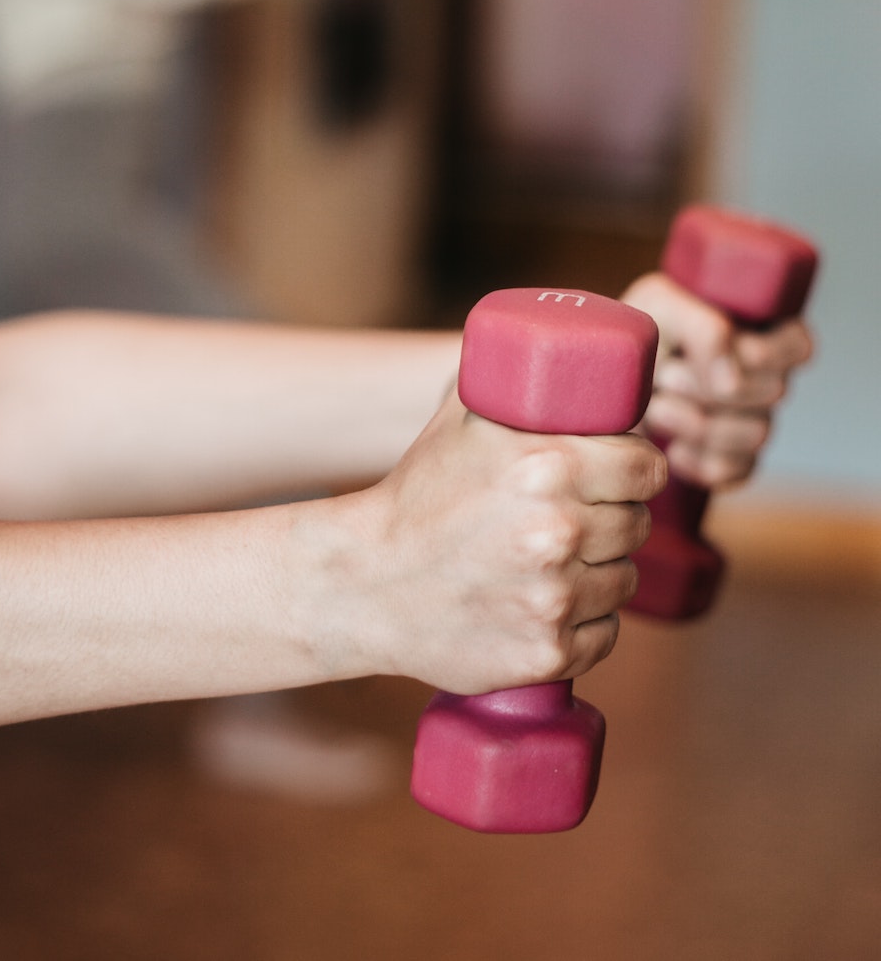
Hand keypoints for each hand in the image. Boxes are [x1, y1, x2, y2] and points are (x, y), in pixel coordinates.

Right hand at [352, 390, 665, 694]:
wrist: (362, 582)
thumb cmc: (416, 496)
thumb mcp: (462, 421)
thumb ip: (520, 384)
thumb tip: (571, 358)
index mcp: (548, 467)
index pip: (648, 469)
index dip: (636, 471)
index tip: (620, 477)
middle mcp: (558, 533)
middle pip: (638, 525)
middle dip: (613, 519)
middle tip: (574, 520)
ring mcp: (554, 600)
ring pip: (623, 581)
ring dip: (599, 572)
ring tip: (551, 564)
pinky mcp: (547, 653)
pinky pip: (604, 634)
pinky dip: (583, 623)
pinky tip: (543, 606)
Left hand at [623, 273, 813, 487]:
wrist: (598, 384)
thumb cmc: (634, 336)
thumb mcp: (659, 307)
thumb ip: (704, 329)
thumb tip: (733, 381)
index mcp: (759, 330)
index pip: (797, 346)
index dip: (760, 353)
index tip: (708, 352)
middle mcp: (763, 378)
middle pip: (773, 392)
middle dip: (708, 386)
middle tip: (664, 377)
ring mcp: (750, 421)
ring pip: (756, 434)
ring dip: (697, 423)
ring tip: (656, 409)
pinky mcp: (729, 460)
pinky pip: (736, 471)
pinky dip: (698, 462)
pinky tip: (670, 448)